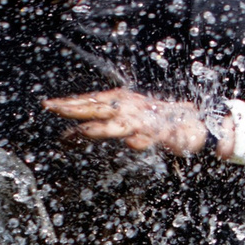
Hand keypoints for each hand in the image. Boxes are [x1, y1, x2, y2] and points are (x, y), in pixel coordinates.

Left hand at [44, 88, 211, 155]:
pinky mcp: (159, 134)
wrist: (196, 123)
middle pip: (95, 108)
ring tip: (78, 133)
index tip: (48, 104)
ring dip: (95, 129)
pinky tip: (131, 144)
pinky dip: (138, 141)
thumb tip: (76, 132)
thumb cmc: (159, 120)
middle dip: (73, 108)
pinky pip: (145, 139)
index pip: (90, 100)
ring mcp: (143, 120)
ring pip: (114, 125)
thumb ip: (108, 122)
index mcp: (122, 101)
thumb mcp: (131, 117)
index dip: (70, 102)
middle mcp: (129, 107)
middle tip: (50, 108)